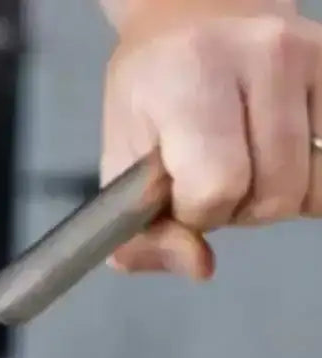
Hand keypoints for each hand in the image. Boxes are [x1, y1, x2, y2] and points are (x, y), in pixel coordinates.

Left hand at [102, 0, 321, 279]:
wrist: (193, 13)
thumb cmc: (152, 96)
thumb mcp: (121, 164)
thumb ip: (142, 236)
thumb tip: (199, 266)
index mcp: (189, 77)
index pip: (217, 186)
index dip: (197, 210)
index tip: (181, 193)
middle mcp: (260, 55)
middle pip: (272, 194)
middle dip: (238, 207)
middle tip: (213, 175)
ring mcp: (310, 56)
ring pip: (312, 187)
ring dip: (274, 195)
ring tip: (245, 162)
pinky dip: (307, 178)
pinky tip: (277, 155)